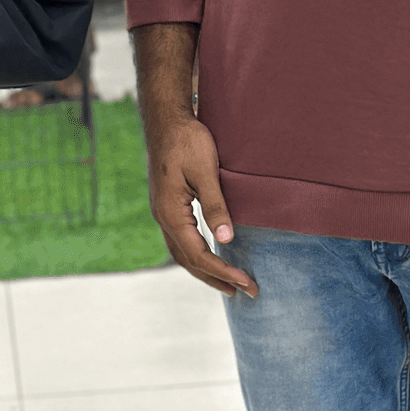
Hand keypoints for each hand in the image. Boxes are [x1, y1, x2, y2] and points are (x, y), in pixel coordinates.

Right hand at [145, 113, 258, 298]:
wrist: (166, 118)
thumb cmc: (186, 140)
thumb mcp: (204, 171)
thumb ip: (215, 206)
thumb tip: (226, 240)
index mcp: (170, 213)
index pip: (198, 254)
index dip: (223, 271)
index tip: (246, 283)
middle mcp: (163, 217)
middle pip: (187, 260)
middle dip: (215, 278)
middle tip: (243, 292)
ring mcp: (163, 211)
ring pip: (182, 251)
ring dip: (205, 269)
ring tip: (228, 283)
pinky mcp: (168, 203)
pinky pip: (181, 238)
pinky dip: (197, 253)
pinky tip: (211, 251)